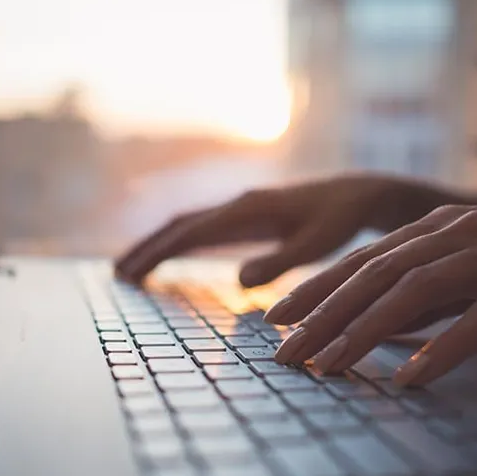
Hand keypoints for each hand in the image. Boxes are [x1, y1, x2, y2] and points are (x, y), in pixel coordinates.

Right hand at [116, 174, 439, 286]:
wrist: (358, 194)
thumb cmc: (342, 220)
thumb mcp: (318, 243)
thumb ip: (281, 261)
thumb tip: (239, 281)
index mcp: (249, 209)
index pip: (192, 232)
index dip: (159, 252)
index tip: (131, 273)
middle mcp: (238, 204)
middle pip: (180, 225)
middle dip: (148, 248)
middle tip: (118, 275)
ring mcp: (241, 209)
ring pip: (188, 225)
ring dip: (159, 245)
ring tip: (131, 268)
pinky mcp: (249, 217)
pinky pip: (204, 229)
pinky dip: (180, 243)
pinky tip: (172, 257)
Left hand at [265, 204, 476, 385]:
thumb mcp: (470, 261)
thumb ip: (427, 286)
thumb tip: (379, 322)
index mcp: (436, 228)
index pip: (362, 259)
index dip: (316, 288)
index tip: (276, 319)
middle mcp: (456, 233)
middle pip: (376, 274)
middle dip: (324, 315)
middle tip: (286, 352)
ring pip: (417, 291)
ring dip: (367, 331)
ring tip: (332, 367)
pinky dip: (445, 346)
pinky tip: (415, 376)